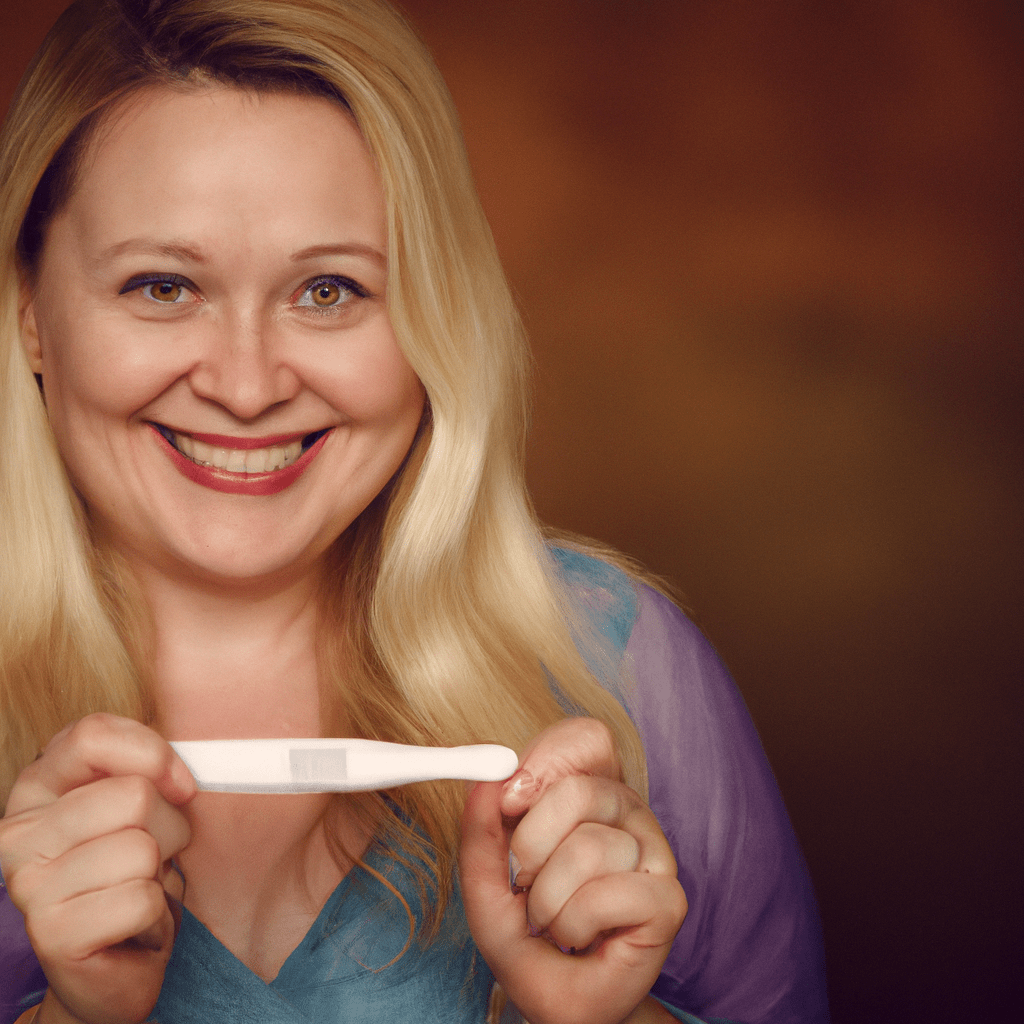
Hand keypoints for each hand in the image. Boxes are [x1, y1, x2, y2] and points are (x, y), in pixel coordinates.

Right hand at [0, 714, 195, 1023]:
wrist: (114, 963)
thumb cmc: (132, 872)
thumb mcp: (141, 807)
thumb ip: (148, 771)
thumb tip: (181, 777)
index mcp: (39, 788)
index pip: (91, 735)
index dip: (151, 754)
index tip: (178, 785)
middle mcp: (20, 833)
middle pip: (134, 795)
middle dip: (168, 827)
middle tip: (152, 858)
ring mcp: (29, 886)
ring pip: (143, 849)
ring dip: (160, 874)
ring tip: (137, 891)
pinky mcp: (52, 935)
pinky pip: (142, 899)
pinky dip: (154, 914)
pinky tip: (131, 926)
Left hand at [460, 718, 686, 1023]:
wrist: (559, 1001)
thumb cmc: (528, 936)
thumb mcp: (486, 881)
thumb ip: (482, 829)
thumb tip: (486, 780)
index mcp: (590, 793)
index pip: (587, 739)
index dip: (547, 758)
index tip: (511, 799)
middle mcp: (626, 814)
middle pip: (580, 789)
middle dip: (531, 845)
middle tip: (525, 881)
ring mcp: (654, 853)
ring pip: (588, 847)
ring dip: (548, 899)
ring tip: (553, 920)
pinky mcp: (668, 900)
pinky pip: (606, 893)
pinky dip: (575, 923)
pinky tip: (582, 936)